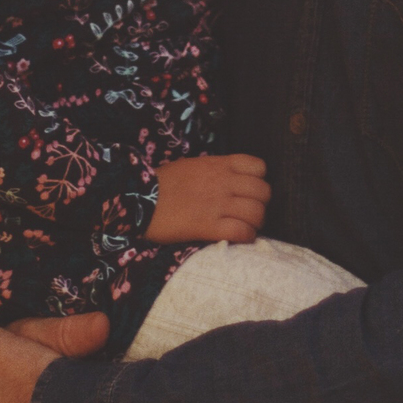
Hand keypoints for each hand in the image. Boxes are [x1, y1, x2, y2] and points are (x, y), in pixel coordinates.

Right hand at [147, 152, 269, 246]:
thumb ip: (215, 171)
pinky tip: (237, 238)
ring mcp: (217, 204)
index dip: (259, 180)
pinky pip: (242, 232)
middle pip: (263, 192)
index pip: (259, 167)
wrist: (139, 198)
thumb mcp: (192, 166)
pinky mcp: (208, 226)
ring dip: (255, 223)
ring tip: (244, 227)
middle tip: (249, 213)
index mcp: (219, 165)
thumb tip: (230, 180)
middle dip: (261, 204)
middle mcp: (223, 182)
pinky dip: (246, 237)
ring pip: (257, 213)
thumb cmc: (162, 183)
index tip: (248, 190)